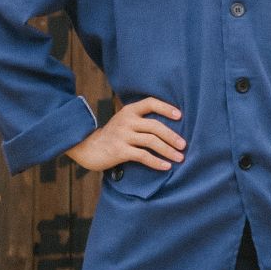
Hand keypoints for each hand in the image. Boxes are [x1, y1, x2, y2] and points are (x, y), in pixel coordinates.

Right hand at [66, 97, 184, 172]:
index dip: (166, 108)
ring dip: (168, 150)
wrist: (86, 147)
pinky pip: (143, 156)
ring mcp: (122, 135)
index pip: (150, 103)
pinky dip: (156, 162)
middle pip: (155, 126)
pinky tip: (166, 166)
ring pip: (151, 141)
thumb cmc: (112, 135)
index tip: (180, 116)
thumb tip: (170, 126)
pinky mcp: (119, 151)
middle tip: (184, 145)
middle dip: (172, 136)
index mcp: (129, 111)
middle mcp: (126, 121)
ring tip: (180, 158)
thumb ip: (140, 120)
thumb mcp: (124, 121)